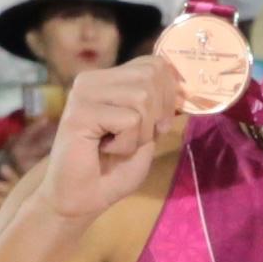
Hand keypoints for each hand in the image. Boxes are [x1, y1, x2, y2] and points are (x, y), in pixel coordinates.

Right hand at [44, 58, 179, 215]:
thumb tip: (183, 83)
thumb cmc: (114, 168)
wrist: (82, 197)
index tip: (156, 124)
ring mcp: (83, 93)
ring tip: (116, 145)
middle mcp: (93, 79)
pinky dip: (127, 144)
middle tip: (133, 138)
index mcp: (109, 79)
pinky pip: (129, 120)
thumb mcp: (148, 132)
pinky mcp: (79, 112)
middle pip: (151, 77)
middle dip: (156, 115)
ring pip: (142, 97)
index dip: (167, 95)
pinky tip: (105, 149)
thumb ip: (160, 106)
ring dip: (140, 133)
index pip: (154, 64)